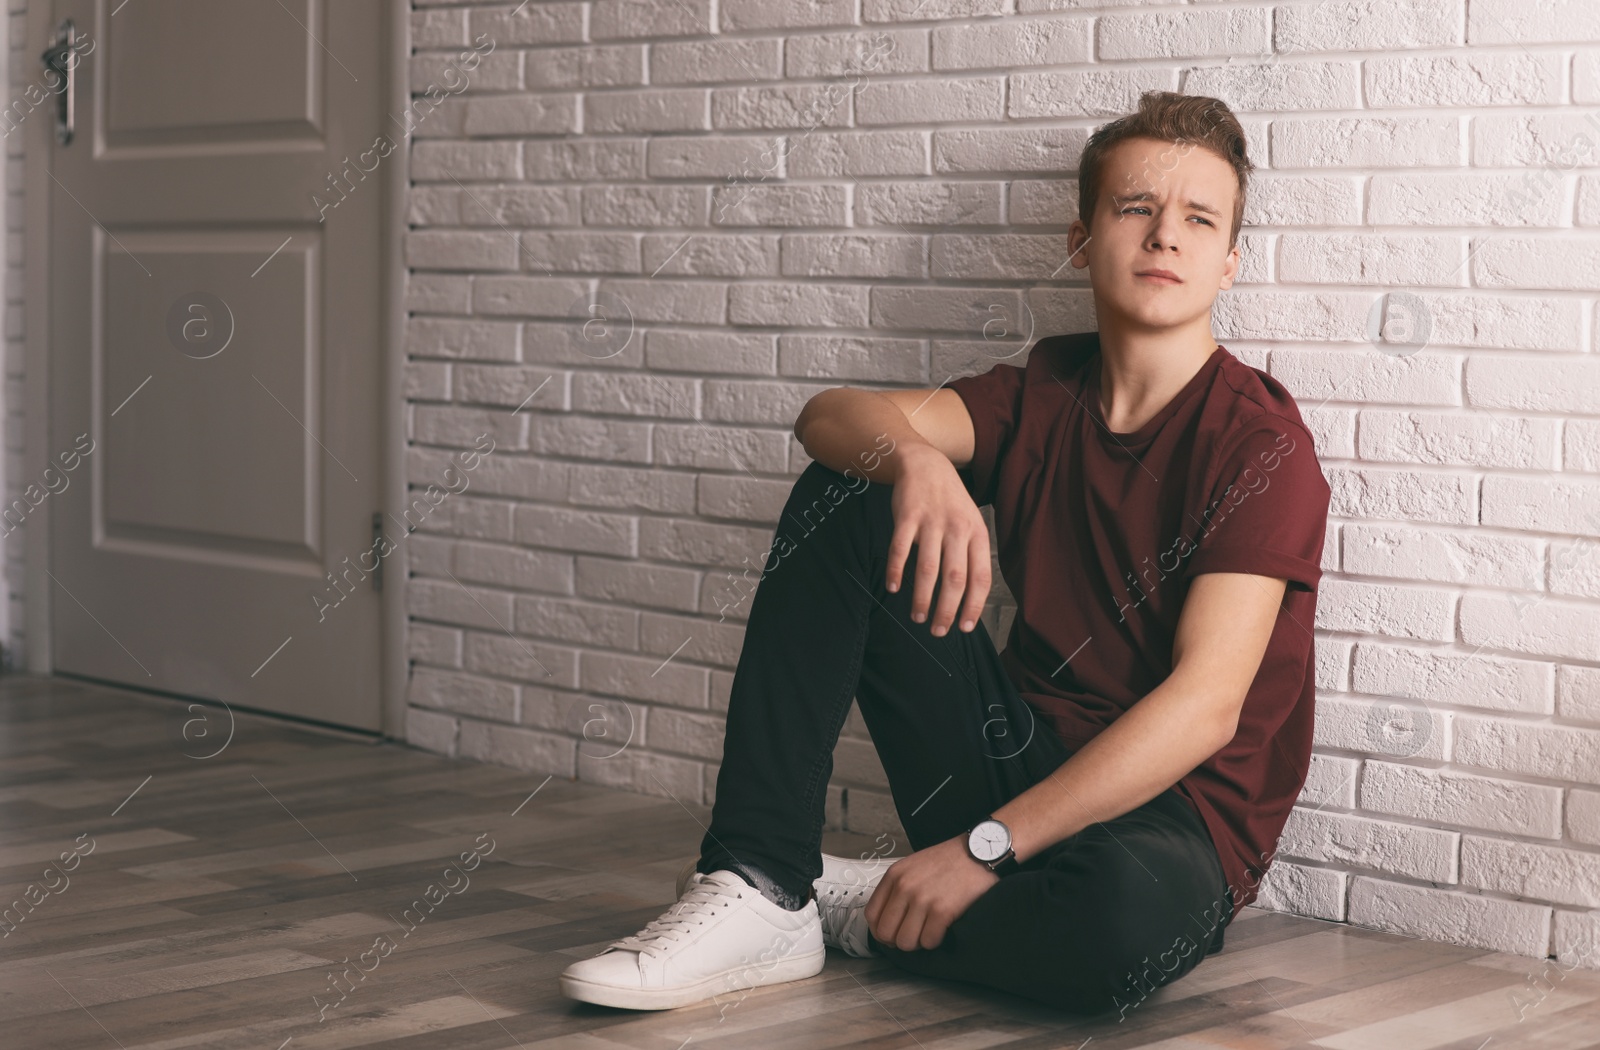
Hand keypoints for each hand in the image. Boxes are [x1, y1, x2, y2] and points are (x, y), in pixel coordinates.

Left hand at [864, 835, 997, 951]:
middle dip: (898, 940)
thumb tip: (888, 919)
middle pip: (886, 933)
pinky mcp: (942, 910)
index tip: (892, 933)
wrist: (979, 851)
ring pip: (906, 942)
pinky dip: (935, 940)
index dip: (881, 930)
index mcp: (895, 875)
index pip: (872, 916)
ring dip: (918, 943)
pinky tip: (942, 928)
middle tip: (913, 935)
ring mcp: (923, 899)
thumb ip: (898, 888)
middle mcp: (905, 887)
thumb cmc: (949, 860)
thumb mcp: (913, 866)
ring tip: (928, 931)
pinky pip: (929, 941)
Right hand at [886, 446, 992, 636]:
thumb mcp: (970, 524)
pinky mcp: (907, 516)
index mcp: (977, 534)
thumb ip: (970, 556)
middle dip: (947, 610)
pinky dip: (897, 571)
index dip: (974, 606)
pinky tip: (894, 588)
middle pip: (955, 578)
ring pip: (928, 568)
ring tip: (918, 617)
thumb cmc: (950, 504)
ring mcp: (932, 522)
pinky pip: (900, 548)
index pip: (981, 577)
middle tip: (938, 631)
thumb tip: (968, 600)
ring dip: (922, 598)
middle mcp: (958, 529)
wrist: (926, 465)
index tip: (965, 627)